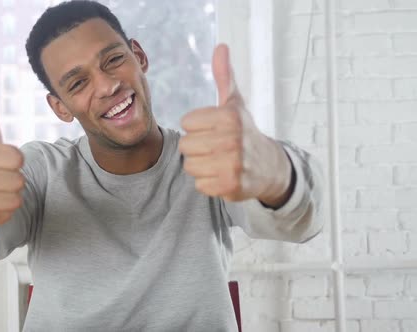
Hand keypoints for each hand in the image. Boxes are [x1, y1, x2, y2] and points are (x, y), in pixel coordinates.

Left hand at [179, 44, 291, 206]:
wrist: (270, 166)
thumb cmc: (245, 131)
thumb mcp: (235, 103)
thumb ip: (224, 76)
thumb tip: (221, 46)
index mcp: (229, 117)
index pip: (186, 123)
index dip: (197, 127)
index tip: (214, 129)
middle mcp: (232, 139)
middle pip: (185, 146)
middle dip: (197, 147)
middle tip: (216, 147)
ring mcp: (233, 164)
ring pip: (190, 166)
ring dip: (202, 166)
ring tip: (219, 161)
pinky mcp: (231, 186)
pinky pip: (199, 185)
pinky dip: (208, 183)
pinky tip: (222, 175)